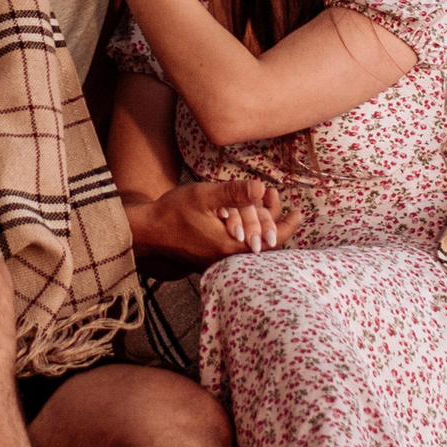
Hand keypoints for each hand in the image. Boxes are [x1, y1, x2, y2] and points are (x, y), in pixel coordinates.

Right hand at [130, 176, 299, 270]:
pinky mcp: (210, 257)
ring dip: (258, 222)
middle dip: (271, 217)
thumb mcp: (204, 197)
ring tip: (261, 199)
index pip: (271, 242)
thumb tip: (261, 187)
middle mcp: (227, 258)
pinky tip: (241, 213)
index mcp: (231, 247)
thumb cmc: (173, 213)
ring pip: (249, 242)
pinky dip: (245, 229)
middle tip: (274, 195)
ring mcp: (218, 260)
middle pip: (262, 242)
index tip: (299, 213)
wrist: (147, 233)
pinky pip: (236, 244)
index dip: (287, 227)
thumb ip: (233, 193)